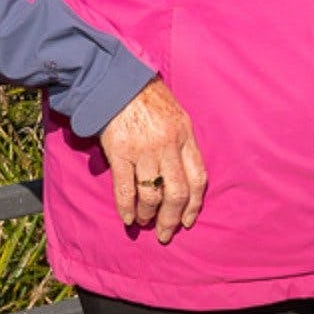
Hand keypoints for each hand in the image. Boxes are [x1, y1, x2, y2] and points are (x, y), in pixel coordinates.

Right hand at [97, 78, 207, 243]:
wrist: (116, 80)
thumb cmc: (147, 97)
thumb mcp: (175, 114)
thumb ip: (181, 142)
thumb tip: (183, 175)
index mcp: (184, 135)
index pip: (198, 178)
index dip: (194, 205)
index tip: (188, 221)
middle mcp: (167, 144)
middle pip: (177, 192)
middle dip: (172, 219)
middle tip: (164, 233)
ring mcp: (143, 149)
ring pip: (152, 194)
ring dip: (149, 214)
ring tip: (145, 222)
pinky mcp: (119, 152)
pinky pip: (125, 188)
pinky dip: (126, 208)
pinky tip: (128, 218)